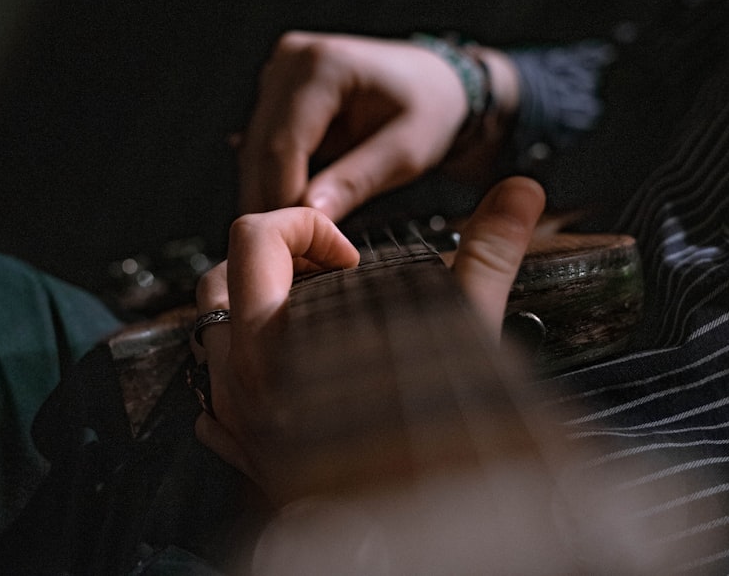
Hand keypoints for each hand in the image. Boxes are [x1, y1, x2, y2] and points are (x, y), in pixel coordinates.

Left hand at [193, 176, 544, 498]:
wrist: (422, 535)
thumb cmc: (437, 446)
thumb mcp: (462, 331)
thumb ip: (486, 253)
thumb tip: (518, 193)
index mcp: (281, 339)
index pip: (255, 238)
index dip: (308, 229)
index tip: (351, 256)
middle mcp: (244, 379)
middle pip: (219, 276)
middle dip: (275, 264)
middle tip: (330, 281)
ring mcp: (235, 417)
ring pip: (210, 332)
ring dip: (254, 311)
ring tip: (316, 319)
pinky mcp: (241, 450)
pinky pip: (214, 392)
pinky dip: (246, 368)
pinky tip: (294, 374)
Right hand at [237, 31, 518, 220]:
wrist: (436, 83)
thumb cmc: (431, 109)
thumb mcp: (406, 151)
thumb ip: (356, 181)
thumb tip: (308, 212)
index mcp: (323, 65)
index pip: (283, 145)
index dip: (283, 199)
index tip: (294, 244)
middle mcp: (292, 59)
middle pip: (260, 149)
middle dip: (272, 203)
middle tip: (288, 256)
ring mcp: (279, 72)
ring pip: (254, 151)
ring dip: (268, 195)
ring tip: (291, 240)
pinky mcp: (276, 92)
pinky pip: (260, 146)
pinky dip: (271, 179)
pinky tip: (288, 212)